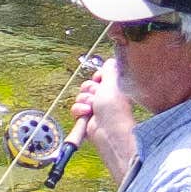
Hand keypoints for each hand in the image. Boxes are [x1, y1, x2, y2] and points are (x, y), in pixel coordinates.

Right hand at [76, 61, 137, 179]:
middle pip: (88, 85)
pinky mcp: (86, 118)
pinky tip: (87, 113)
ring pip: (80, 96)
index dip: (98, 77)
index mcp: (114, 88)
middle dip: (90, 89)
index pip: (100, 76)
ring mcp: (95, 108)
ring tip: (92, 107)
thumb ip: (110, 69)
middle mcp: (105, 98)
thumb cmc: (114, 108)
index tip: (99, 79)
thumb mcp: (113, 83)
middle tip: (97, 95)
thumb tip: (111, 60)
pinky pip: (76, 108)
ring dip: (84, 100)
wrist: (108, 131)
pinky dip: (79, 110)